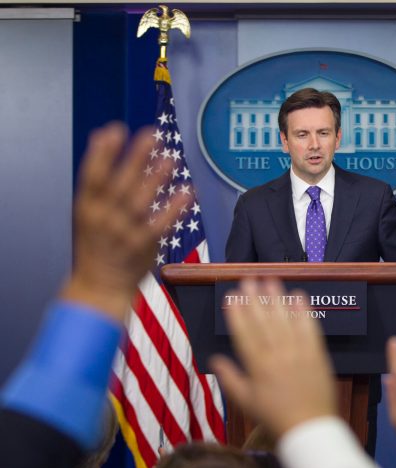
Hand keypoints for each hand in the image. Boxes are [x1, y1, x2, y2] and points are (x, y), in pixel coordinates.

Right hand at [60, 123, 188, 321]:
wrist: (99, 287)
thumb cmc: (96, 244)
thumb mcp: (87, 212)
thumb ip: (96, 177)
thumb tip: (101, 135)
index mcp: (86, 208)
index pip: (92, 176)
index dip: (102, 153)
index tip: (115, 130)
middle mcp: (104, 219)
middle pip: (120, 184)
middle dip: (135, 158)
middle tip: (152, 133)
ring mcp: (124, 234)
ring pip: (141, 202)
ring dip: (156, 179)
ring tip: (171, 158)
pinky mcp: (145, 247)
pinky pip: (162, 224)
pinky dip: (174, 208)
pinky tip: (187, 191)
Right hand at [210, 279, 336, 438]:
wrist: (309, 428)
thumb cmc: (275, 417)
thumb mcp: (246, 402)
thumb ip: (230, 379)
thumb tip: (214, 359)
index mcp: (258, 367)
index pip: (245, 334)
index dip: (237, 314)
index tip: (231, 296)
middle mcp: (277, 356)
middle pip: (264, 322)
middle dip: (255, 299)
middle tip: (249, 279)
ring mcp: (299, 353)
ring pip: (286, 321)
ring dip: (278, 299)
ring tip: (271, 280)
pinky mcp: (317, 354)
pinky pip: (310, 329)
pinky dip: (304, 312)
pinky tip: (299, 296)